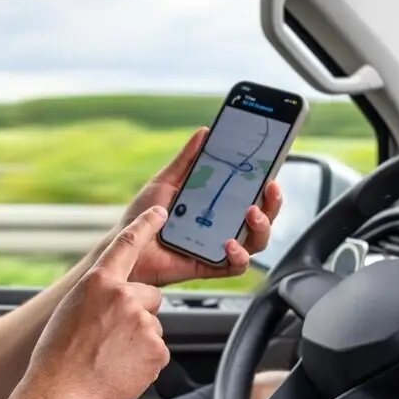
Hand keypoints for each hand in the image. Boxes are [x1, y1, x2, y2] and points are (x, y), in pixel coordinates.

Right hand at [22, 206, 171, 398]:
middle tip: (112, 338)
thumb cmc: (58, 358)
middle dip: (140, 313)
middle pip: (150, 296)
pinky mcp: (157, 349)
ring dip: (139, 341)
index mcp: (98, 283)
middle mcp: (124, 297)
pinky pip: (157, 352)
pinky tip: (121, 371)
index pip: (127, 245)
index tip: (161, 211)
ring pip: (152, 327)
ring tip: (110, 359)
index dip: (146, 225)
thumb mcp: (71, 312)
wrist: (61, 397)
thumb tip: (116, 298)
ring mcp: (143, 323)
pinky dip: (144, 363)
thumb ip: (98, 297)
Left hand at [113, 128, 282, 286]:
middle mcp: (223, 226)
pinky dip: (238, 256)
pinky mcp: (210, 267)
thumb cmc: (143, 215)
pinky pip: (235, 266)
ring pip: (256, 242)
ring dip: (262, 228)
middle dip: (272, 204)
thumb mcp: (166, 181)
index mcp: (218, 205)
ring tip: (251, 214)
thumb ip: (187, 159)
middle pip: (263, 218)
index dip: (267, 187)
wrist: (125, 245)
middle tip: (269, 189)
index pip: (251, 195)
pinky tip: (229, 243)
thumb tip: (204, 132)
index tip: (270, 172)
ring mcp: (219, 247)